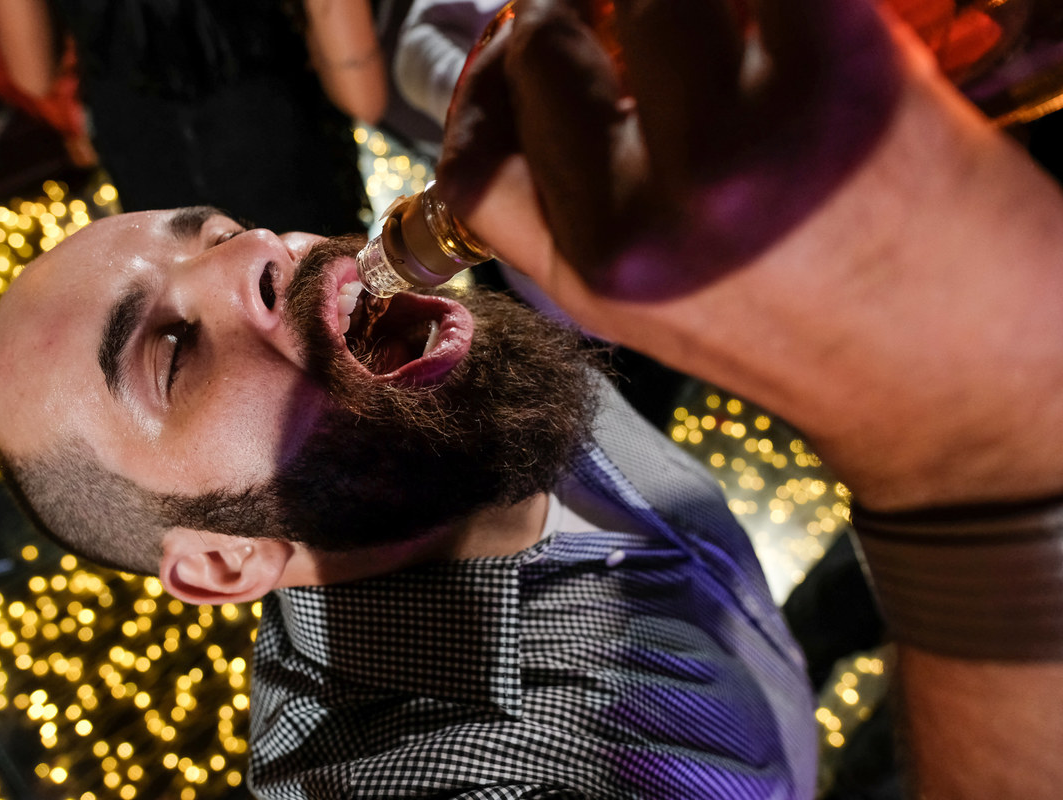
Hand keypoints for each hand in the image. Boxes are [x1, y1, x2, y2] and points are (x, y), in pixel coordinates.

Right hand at [436, 0, 1062, 512]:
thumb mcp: (668, 310)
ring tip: (714, 12)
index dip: (484, 86)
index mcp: (600, 282)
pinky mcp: (841, 78)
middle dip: (567, 3)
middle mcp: (647, 224)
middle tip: (622, 6)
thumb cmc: (833, 346)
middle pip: (541, 45)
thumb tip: (554, 83)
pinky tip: (779, 15)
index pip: (473, 156)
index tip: (522, 53)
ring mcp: (737, 150)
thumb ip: (590, 209)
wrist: (985, 394)